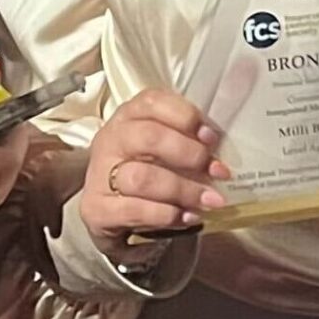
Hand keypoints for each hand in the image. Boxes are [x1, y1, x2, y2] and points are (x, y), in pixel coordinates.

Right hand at [79, 88, 227, 260]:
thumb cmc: (144, 172)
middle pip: (147, 137)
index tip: (211, 137)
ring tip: (211, 200)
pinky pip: (135, 210)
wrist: (109, 214)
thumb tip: (222, 150)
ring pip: (141, 177)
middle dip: (188, 154)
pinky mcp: (97, 208)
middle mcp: (111, 140)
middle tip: (216, 171)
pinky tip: (189, 217)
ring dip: (184, 190)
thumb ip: (186, 141)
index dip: (185, 116)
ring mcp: (99, 175)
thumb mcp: (162, 149)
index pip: (151, 102)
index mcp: (129, 117)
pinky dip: (168, 214)